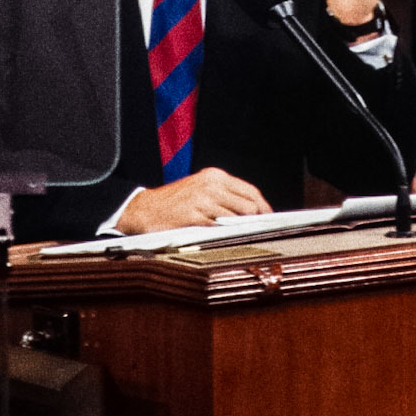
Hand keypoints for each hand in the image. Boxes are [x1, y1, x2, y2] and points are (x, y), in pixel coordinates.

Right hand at [116, 167, 270, 234]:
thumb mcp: (201, 189)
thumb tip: (252, 212)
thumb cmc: (175, 202)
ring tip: (243, 238)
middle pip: (249, 205)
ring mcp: (203, 200)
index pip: (251, 191)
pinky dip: (225, 235)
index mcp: (215, 176)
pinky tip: (224, 240)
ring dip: (242, 230)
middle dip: (257, 221)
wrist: (144, 209)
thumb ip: (225, 196)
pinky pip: (219, 228)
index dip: (264, 207)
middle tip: (260, 233)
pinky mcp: (194, 216)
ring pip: (238, 217)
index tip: (270, 219)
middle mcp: (211, 185)